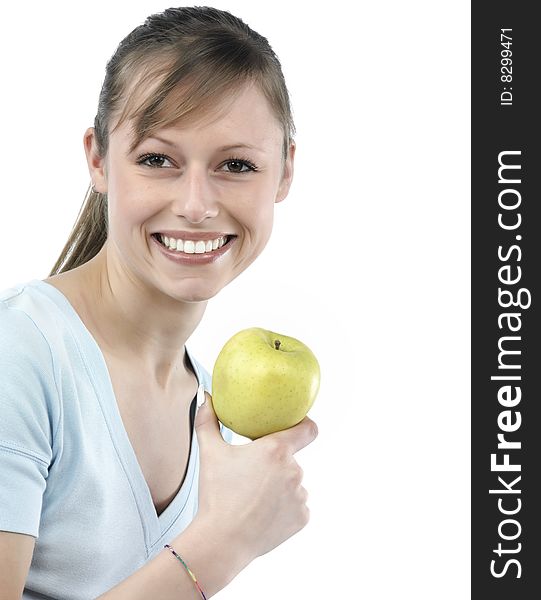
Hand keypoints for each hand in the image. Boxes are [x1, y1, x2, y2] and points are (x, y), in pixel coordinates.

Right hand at [193, 391, 317, 561]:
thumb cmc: (216, 495)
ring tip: (253, 499)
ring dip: (279, 488)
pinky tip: (262, 515)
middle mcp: (294, 470)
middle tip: (251, 477)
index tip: (297, 426)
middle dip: (275, 465)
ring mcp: (300, 495)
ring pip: (292, 484)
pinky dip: (283, 509)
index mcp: (276, 450)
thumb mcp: (210, 453)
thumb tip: (204, 396)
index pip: (308, 429)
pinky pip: (296, 506)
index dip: (305, 425)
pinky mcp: (302, 518)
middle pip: (290, 460)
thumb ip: (208, 420)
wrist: (222, 541)